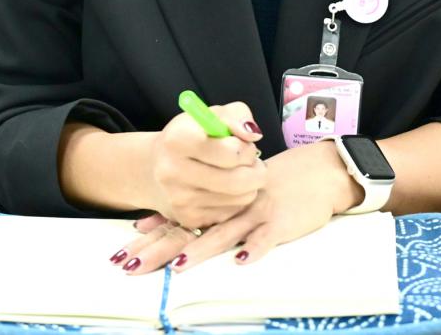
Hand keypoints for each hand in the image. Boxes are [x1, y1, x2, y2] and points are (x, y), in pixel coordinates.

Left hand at [115, 139, 359, 274]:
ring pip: (225, 233)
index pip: (178, 218)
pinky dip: (255, 248)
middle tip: (134, 265)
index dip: (151, 234)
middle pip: (191, 230)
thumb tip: (148, 225)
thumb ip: (195, 206)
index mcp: (216, 199)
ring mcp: (255, 214)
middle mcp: (230, 206)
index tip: (125, 250)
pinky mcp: (280, 222)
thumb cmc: (270, 186)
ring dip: (201, 250)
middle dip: (160, 249)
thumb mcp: (233, 190)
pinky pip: (266, 237)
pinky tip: (242, 260)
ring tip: (179, 265)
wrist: (315, 174)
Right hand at [138, 102, 264, 237]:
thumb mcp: (211, 115)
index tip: (243, 144)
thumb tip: (253, 135)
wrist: (153, 169)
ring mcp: (180, 199)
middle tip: (253, 162)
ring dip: (249, 185)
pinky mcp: (188, 219)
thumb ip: (237, 115)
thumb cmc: (190, 136)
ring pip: (241, 198)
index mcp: (179, 139)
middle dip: (256, 170)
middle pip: (239, 180)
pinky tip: (225, 189)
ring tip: (238, 173)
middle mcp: (174, 171)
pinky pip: (232, 212)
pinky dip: (237, 200)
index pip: (231, 152)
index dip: (246, 148)